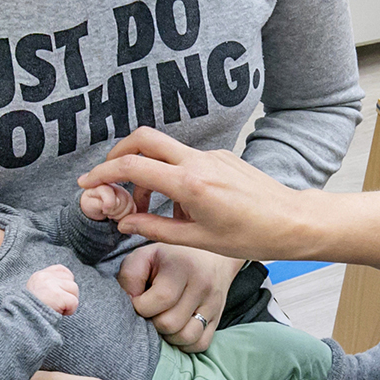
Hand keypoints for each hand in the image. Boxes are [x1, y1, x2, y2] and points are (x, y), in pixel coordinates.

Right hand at [26, 264, 80, 315]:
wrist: (25, 320)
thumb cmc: (32, 311)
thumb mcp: (37, 292)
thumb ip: (50, 285)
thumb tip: (67, 285)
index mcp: (39, 276)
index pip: (61, 270)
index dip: (65, 282)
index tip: (60, 293)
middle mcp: (45, 277)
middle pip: (70, 280)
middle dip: (68, 293)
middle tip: (57, 304)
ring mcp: (51, 285)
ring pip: (74, 289)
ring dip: (69, 302)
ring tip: (57, 308)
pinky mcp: (58, 296)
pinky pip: (74, 302)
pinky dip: (70, 310)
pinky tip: (60, 313)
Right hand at [80, 128, 321, 262]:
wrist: (291, 221)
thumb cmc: (251, 236)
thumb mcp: (198, 241)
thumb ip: (155, 229)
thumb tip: (124, 222)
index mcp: (190, 184)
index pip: (134, 167)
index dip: (104, 173)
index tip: (87, 182)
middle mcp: (199, 161)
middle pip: (144, 139)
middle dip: (118, 154)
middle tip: (108, 178)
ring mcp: (211, 155)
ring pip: (164, 149)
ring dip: (147, 170)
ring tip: (150, 208)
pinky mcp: (221, 156)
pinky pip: (185, 158)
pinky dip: (171, 175)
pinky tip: (180, 205)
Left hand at [118, 241, 239, 353]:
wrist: (209, 256)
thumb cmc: (169, 258)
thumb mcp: (145, 256)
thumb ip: (130, 276)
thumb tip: (129, 303)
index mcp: (183, 267)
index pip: (160, 300)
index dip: (140, 306)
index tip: (138, 299)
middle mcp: (202, 286)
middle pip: (170, 324)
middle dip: (153, 322)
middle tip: (151, 311)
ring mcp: (213, 304)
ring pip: (186, 338)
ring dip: (169, 335)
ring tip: (163, 320)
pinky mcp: (218, 319)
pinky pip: (200, 344)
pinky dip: (185, 343)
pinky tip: (177, 328)